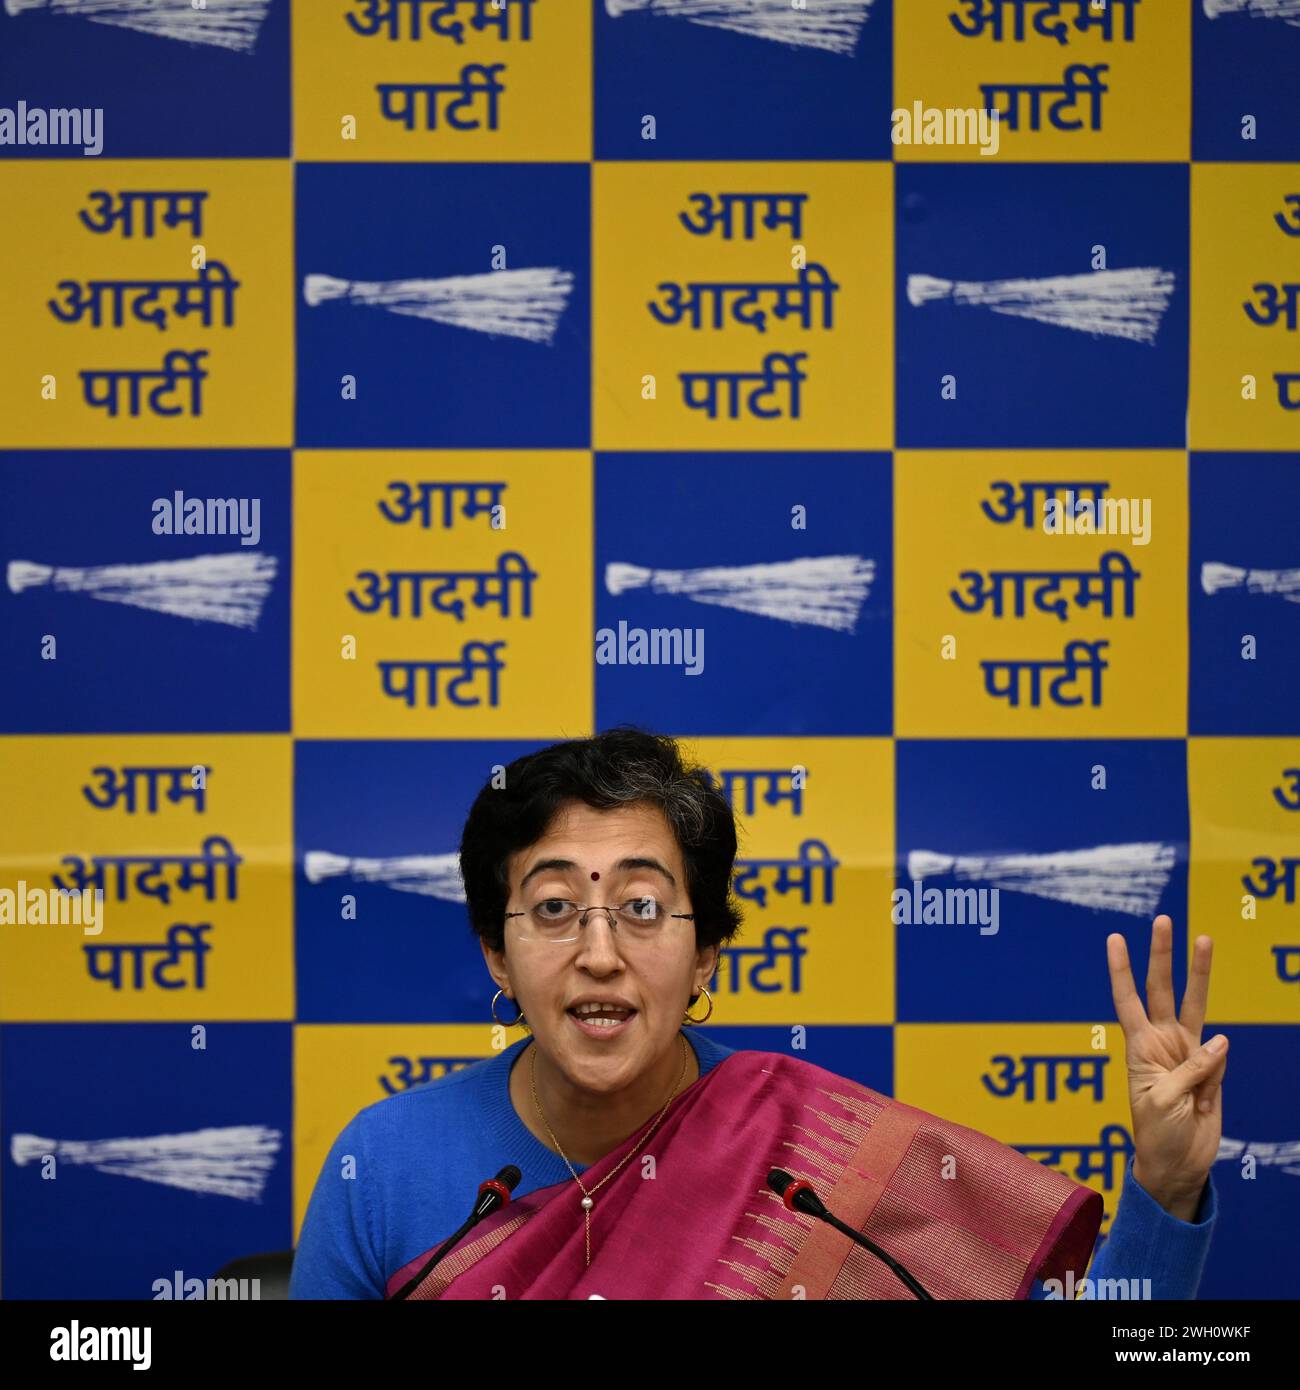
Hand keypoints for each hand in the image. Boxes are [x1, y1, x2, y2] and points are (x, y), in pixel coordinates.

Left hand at [1106, 915, 1225, 1221]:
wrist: (1179, 1163)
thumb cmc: (1157, 1134)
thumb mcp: (1162, 1102)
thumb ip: (1191, 1069)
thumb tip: (1221, 1041)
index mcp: (1138, 1046)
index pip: (1127, 999)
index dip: (1121, 970)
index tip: (1114, 938)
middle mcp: (1161, 1041)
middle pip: (1162, 988)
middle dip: (1163, 955)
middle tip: (1164, 920)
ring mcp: (1188, 1051)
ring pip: (1195, 1004)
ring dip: (1199, 973)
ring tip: (1205, 939)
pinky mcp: (1211, 1068)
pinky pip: (1220, 1057)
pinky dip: (1217, 1071)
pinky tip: (1204, 1099)